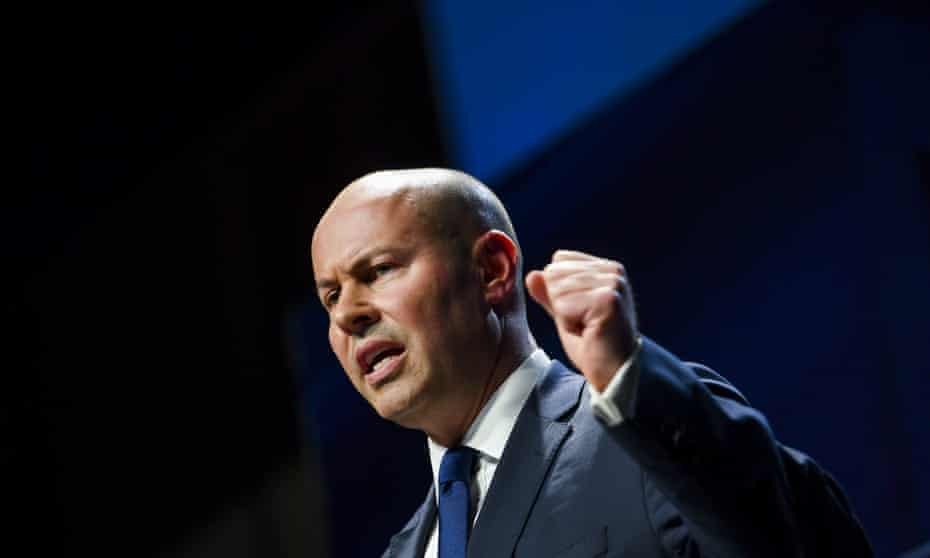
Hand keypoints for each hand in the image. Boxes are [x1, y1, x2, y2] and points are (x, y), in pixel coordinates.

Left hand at [526, 250, 637, 390]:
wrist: (614, 372)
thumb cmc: (594, 345)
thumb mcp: (565, 314)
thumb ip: (549, 293)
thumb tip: (532, 275)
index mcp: (604, 268)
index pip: (558, 260)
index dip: (559, 291)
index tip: (580, 312)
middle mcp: (613, 270)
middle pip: (554, 272)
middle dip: (560, 303)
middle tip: (584, 323)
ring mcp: (613, 283)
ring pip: (557, 288)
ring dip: (565, 315)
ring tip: (588, 327)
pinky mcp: (609, 299)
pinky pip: (564, 304)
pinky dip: (569, 323)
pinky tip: (590, 331)